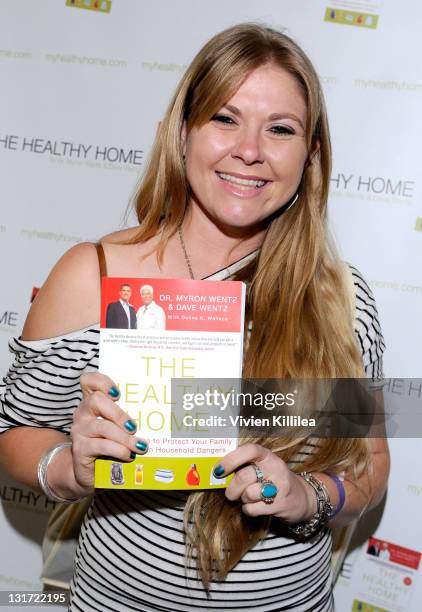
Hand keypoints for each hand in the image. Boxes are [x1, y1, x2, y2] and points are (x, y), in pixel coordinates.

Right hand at [66, 372, 148, 493]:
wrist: (91, 472)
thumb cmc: (111, 444)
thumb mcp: (120, 427)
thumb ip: (132, 417)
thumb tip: (162, 413)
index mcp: (93, 401)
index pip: (89, 381)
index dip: (102, 382)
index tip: (118, 393)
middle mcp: (83, 412)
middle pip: (96, 400)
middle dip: (119, 413)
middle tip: (134, 427)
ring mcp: (80, 430)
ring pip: (102, 426)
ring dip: (124, 437)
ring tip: (141, 446)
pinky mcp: (80, 449)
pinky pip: (101, 446)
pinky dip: (119, 450)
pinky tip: (129, 455)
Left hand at [214, 443, 315, 522]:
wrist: (303, 498)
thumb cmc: (274, 480)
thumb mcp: (263, 468)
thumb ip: (245, 466)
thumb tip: (218, 472)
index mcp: (268, 456)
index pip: (249, 450)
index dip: (231, 459)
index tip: (218, 470)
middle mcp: (275, 468)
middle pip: (244, 476)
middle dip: (232, 488)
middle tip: (231, 493)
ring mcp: (280, 486)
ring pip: (248, 494)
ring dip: (243, 499)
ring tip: (250, 497)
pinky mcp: (281, 504)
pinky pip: (252, 509)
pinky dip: (249, 510)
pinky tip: (257, 506)